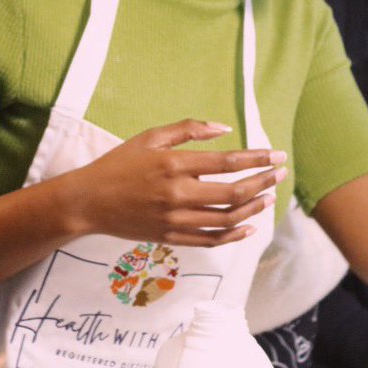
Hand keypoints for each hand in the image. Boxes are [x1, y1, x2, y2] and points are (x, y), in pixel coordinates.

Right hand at [67, 119, 285, 246]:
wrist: (88, 202)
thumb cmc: (119, 164)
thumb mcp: (149, 137)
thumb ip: (188, 129)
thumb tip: (224, 128)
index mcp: (174, 164)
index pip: (227, 162)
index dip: (257, 159)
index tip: (277, 156)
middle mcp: (177, 193)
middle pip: (234, 193)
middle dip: (263, 182)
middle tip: (280, 174)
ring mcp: (175, 219)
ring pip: (226, 219)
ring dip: (253, 209)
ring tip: (268, 198)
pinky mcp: (170, 237)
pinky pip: (210, 240)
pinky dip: (233, 235)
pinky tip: (248, 227)